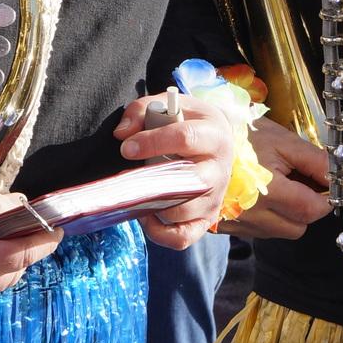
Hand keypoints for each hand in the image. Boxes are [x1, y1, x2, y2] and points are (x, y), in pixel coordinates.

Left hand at [113, 91, 235, 248]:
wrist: (212, 138)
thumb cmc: (184, 120)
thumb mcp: (166, 105)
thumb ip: (141, 111)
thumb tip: (122, 135)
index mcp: (214, 135)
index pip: (186, 139)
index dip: (152, 142)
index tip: (126, 148)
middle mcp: (220, 170)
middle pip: (193, 182)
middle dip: (154, 182)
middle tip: (129, 178)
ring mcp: (215, 198)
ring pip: (184, 213)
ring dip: (154, 206)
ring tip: (137, 193)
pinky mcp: (206, 219)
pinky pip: (183, 237)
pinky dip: (160, 233)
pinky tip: (146, 215)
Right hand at [217, 119, 330, 240]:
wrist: (197, 140)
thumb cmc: (239, 136)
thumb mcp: (281, 140)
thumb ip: (313, 161)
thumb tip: (337, 177)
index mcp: (269, 191)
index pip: (313, 210)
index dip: (325, 198)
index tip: (324, 185)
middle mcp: (254, 213)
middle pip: (298, 227)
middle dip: (306, 208)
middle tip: (299, 183)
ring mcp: (240, 222)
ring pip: (280, 231)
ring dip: (286, 215)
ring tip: (277, 187)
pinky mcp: (229, 225)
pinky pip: (259, 230)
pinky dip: (266, 217)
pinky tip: (260, 195)